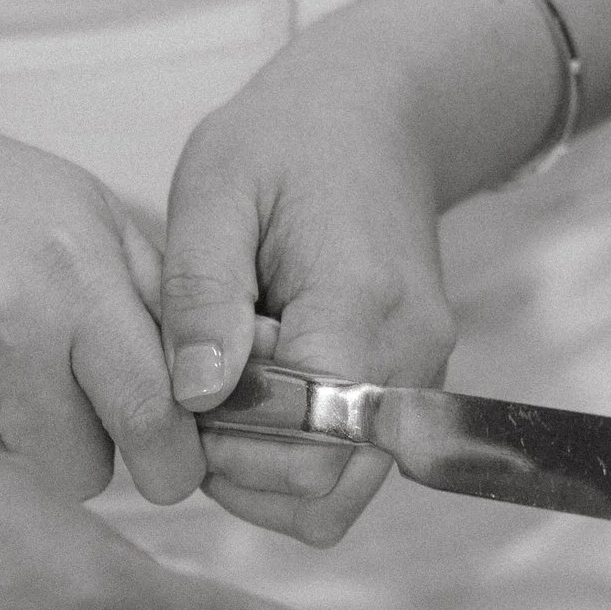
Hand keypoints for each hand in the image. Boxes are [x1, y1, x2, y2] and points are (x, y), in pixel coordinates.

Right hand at [0, 88, 205, 502]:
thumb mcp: (92, 217)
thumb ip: (160, 304)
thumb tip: (219, 390)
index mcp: (70, 284)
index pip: (151, 417)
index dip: (175, 460)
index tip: (174, 463)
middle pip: (82, 473)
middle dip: (89, 450)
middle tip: (67, 401)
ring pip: (11, 480)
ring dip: (16, 449)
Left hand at [159, 34, 459, 545]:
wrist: (377, 112)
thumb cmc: (287, 140)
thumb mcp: (214, 189)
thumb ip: (201, 294)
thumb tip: (196, 395)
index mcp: (360, 306)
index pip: (305, 449)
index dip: (228, 441)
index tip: (191, 376)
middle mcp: (410, 358)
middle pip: (322, 495)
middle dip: (238, 464)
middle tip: (202, 380)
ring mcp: (420, 380)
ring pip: (335, 497)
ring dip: (262, 467)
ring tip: (230, 379)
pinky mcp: (410, 389)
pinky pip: (347, 465)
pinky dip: (291, 451)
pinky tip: (259, 383)